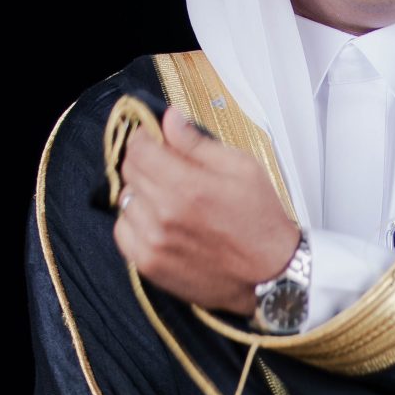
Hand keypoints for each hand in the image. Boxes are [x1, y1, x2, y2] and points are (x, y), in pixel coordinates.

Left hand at [114, 104, 300, 313]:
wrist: (272, 274)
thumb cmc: (261, 222)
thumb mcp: (241, 168)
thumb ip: (198, 143)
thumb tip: (170, 120)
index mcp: (187, 186)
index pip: (138, 149)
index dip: (144, 138)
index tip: (153, 139)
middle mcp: (165, 215)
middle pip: (130, 172)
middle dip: (145, 163)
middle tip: (166, 168)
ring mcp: (154, 243)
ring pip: (126, 201)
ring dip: (141, 194)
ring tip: (167, 200)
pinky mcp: (150, 266)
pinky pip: (123, 233)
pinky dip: (134, 223)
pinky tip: (156, 223)